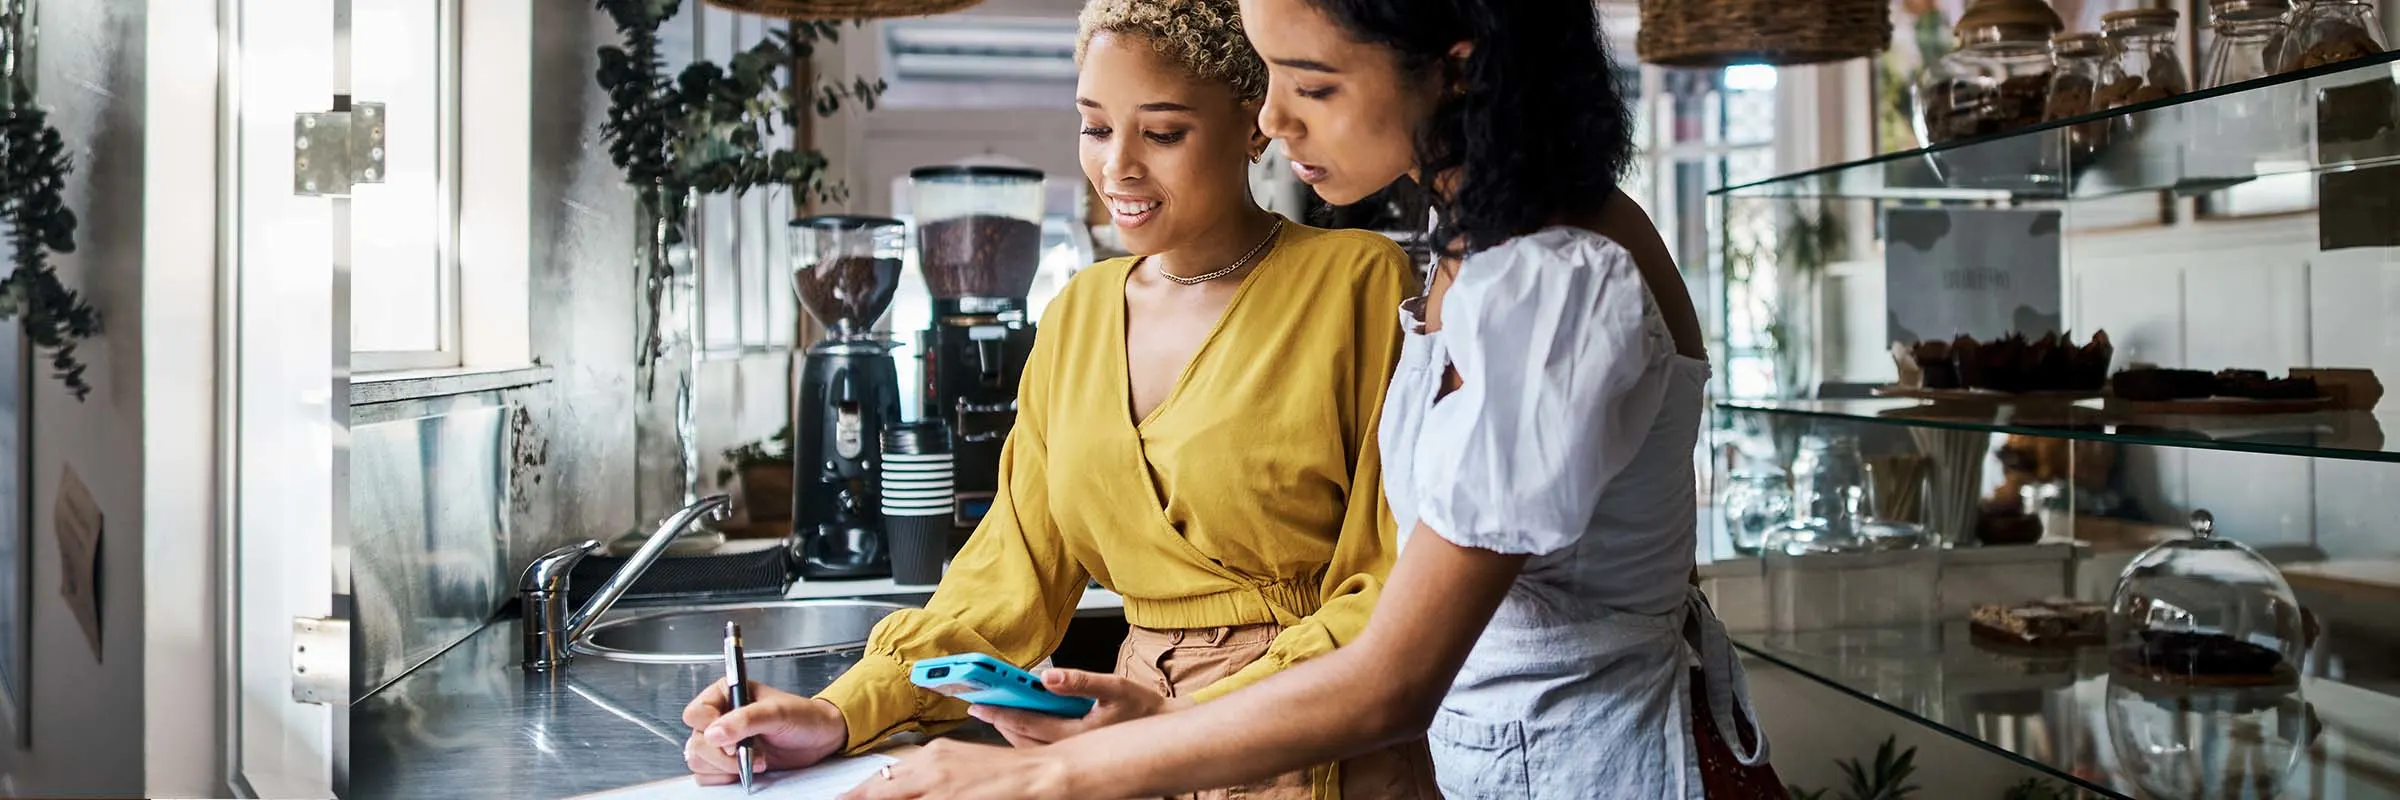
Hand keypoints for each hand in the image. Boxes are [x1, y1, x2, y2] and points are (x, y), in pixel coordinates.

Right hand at [681, 678, 848, 784]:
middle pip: (696, 742)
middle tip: (750, 754)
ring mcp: (721, 741)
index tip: (734, 739)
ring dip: (725, 768)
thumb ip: (745, 720)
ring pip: (698, 761)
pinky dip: (724, 777)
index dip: (710, 729)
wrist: (819, 739)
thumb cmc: (802, 717)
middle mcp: (719, 716)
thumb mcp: (777, 712)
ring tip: (755, 761)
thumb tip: (714, 733)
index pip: (695, 713)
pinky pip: (706, 775)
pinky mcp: (726, 761)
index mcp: (725, 694)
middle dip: (723, 755)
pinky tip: (747, 770)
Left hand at [836, 739, 1073, 799]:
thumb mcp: (963, 768)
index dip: (858, 794)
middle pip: (877, 790)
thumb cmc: (1008, 775)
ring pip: (890, 797)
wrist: (1042, 773)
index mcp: (932, 755)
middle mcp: (929, 766)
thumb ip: (932, 778)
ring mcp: (938, 785)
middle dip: (854, 799)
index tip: (843, 799)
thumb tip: (904, 787)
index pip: (883, 778)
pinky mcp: (949, 799)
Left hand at [969, 668, 1189, 747]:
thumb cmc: (1142, 707)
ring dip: (1009, 732)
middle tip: (976, 708)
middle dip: (998, 722)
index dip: (999, 713)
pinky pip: (1041, 749)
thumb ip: (1081, 681)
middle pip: (1021, 738)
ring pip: (1029, 747)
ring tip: (994, 715)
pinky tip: (1020, 725)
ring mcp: (1073, 754)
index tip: (978, 704)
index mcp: (1075, 733)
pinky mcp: (1077, 754)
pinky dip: (1025, 737)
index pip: (1026, 723)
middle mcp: (1070, 749)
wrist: (1166, 729)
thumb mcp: (1115, 687)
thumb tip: (1049, 676)